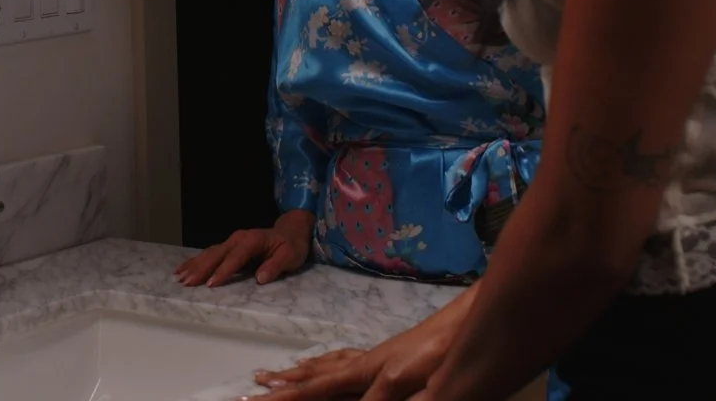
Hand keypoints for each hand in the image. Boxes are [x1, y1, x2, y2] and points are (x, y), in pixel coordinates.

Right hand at [175, 209, 313, 287]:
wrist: (290, 231)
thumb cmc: (291, 246)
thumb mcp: (290, 256)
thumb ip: (276, 265)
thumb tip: (260, 278)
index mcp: (252, 241)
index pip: (235, 258)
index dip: (223, 271)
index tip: (210, 284)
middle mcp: (238, 239)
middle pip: (216, 254)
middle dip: (201, 268)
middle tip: (186, 283)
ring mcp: (232, 241)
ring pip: (209, 253)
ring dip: (194, 265)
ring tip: (180, 277)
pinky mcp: (229, 246)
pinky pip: (210, 253)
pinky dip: (196, 261)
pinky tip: (184, 268)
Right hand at [250, 309, 457, 400]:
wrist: (464, 324)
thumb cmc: (437, 352)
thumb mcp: (403, 382)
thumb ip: (373, 400)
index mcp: (362, 373)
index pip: (313, 390)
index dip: (283, 398)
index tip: (251, 400)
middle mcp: (361, 365)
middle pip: (313, 376)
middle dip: (283, 385)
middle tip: (253, 387)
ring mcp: (374, 359)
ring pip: (326, 366)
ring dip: (300, 373)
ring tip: (276, 374)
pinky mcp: (389, 356)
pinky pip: (345, 359)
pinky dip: (326, 361)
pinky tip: (328, 362)